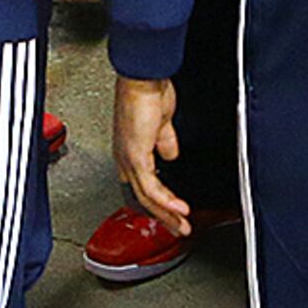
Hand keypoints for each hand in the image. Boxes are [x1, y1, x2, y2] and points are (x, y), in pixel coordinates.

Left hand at [114, 74, 188, 231]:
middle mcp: (124, 157)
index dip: (156, 201)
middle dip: (163, 216)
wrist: (144, 78)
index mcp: (130, 149)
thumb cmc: (149, 91)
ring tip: (183, 226)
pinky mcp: (136, 157)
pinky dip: (167, 201)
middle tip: (179, 229)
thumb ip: (165, 140)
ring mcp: (128, 158)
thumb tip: (171, 155)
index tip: (171, 212)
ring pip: (146, 197)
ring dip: (167, 214)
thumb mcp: (161, 122)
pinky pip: (151, 187)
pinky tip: (180, 209)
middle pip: (142, 197)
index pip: (140, 185)